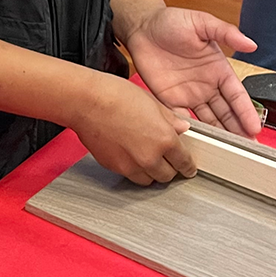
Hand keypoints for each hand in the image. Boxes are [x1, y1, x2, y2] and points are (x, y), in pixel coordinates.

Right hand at [71, 73, 195, 184]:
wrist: (86, 102)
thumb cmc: (115, 96)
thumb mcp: (152, 102)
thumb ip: (170, 119)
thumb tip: (181, 127)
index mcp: (164, 139)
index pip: (184, 162)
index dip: (188, 166)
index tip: (188, 168)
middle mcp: (150, 157)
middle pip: (168, 176)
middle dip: (169, 168)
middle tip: (167, 159)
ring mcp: (131, 165)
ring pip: (149, 180)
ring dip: (151, 172)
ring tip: (147, 158)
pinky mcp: (114, 167)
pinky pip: (130, 176)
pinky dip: (134, 170)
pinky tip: (130, 155)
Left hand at [122, 7, 262, 136]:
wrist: (142, 26)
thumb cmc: (173, 21)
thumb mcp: (202, 23)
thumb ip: (226, 33)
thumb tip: (252, 44)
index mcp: (218, 69)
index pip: (237, 95)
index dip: (246, 112)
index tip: (255, 128)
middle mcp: (207, 85)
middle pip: (226, 113)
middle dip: (238, 131)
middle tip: (249, 149)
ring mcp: (189, 95)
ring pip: (209, 120)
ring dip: (219, 135)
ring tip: (229, 152)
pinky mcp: (169, 99)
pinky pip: (182, 119)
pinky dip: (190, 131)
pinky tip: (199, 143)